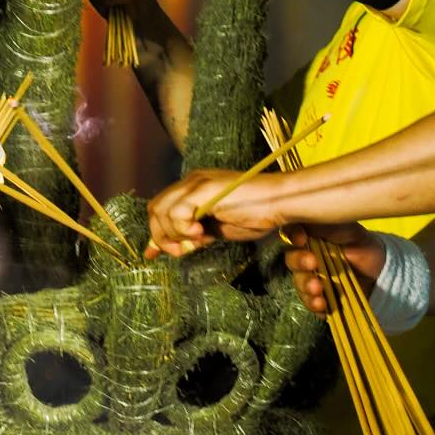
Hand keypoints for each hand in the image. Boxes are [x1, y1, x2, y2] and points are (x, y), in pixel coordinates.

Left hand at [145, 171, 285, 256]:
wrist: (279, 202)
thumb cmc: (256, 215)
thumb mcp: (216, 229)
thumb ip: (193, 235)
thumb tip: (171, 249)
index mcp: (194, 187)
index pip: (161, 208)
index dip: (157, 233)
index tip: (161, 254)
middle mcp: (192, 180)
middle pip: (155, 208)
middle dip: (162, 236)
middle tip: (181, 252)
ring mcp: (197, 183)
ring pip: (162, 211)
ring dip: (174, 234)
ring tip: (196, 241)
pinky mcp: (204, 189)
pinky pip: (176, 212)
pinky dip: (182, 227)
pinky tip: (201, 232)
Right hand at [282, 224, 386, 314]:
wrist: (381, 271)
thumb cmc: (362, 244)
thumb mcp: (348, 229)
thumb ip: (325, 225)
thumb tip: (304, 215)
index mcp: (310, 238)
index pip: (291, 235)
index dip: (293, 236)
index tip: (302, 239)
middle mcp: (306, 258)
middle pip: (292, 260)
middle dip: (300, 263)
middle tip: (313, 264)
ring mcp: (312, 280)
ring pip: (299, 283)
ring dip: (306, 286)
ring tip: (318, 289)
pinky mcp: (319, 299)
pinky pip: (310, 303)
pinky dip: (314, 304)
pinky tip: (322, 305)